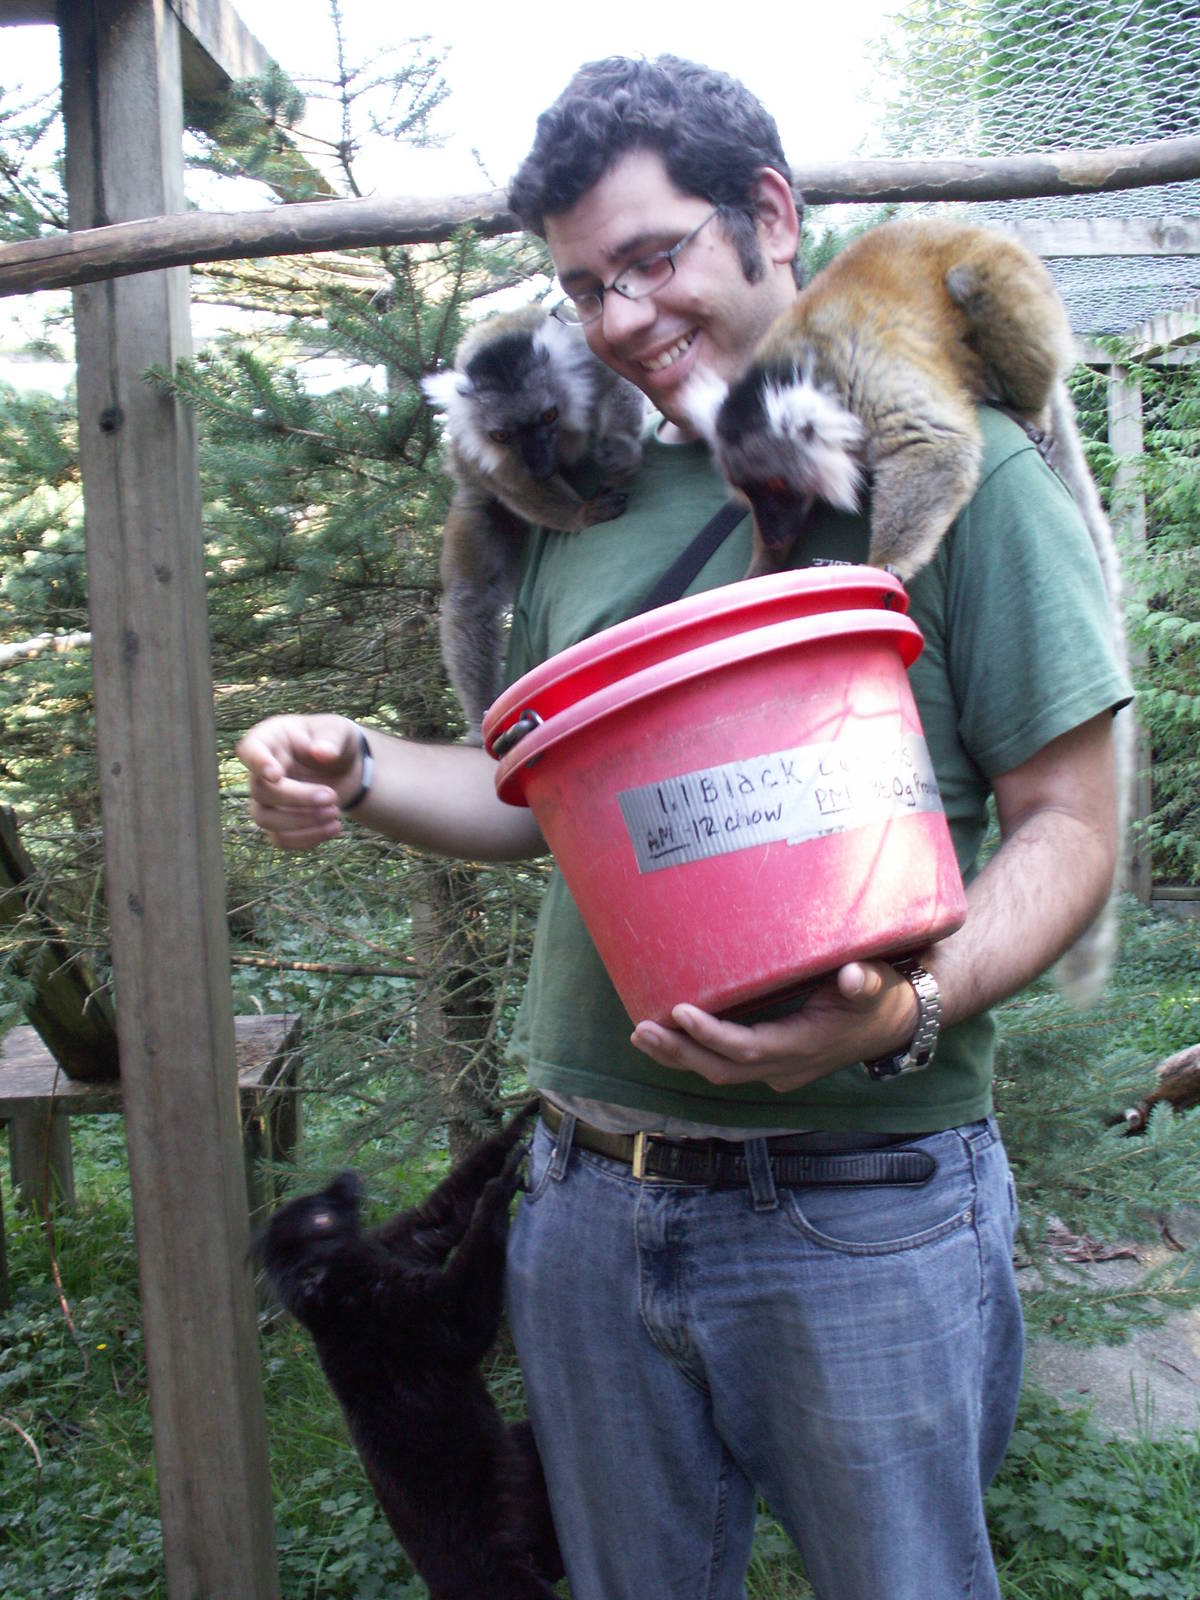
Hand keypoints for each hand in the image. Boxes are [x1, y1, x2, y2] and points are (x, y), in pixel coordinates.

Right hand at [236, 714, 362, 849]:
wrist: (344, 767)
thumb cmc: (334, 741)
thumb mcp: (339, 731)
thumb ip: (332, 739)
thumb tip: (322, 752)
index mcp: (271, 740)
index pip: (249, 749)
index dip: (258, 763)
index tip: (276, 775)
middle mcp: (261, 771)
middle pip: (260, 791)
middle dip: (297, 798)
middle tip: (332, 797)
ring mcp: (267, 799)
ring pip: (264, 819)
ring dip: (301, 822)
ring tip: (335, 814)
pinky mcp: (279, 821)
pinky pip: (280, 838)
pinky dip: (307, 838)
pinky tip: (333, 828)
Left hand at [629, 960, 920, 1093]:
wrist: (893, 1024)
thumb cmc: (879, 997)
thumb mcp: (876, 985)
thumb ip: (864, 982)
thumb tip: (853, 978)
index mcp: (805, 1046)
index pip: (749, 1048)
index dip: (713, 1035)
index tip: (681, 1011)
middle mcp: (786, 1066)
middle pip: (723, 1069)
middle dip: (680, 1052)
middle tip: (640, 1030)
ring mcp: (778, 1069)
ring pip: (721, 1071)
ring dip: (680, 1056)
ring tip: (641, 1035)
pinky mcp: (772, 1063)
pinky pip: (728, 1065)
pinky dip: (696, 1053)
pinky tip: (668, 1037)